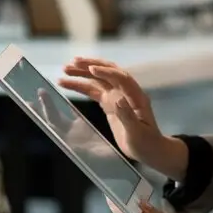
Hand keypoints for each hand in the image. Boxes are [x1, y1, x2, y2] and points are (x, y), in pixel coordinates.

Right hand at [60, 57, 187, 178]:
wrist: (148, 149)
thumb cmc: (146, 142)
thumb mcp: (138, 132)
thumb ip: (128, 116)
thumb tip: (118, 99)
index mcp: (136, 96)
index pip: (122, 78)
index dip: (107, 72)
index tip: (91, 70)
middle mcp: (126, 92)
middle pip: (108, 73)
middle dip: (90, 65)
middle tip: (72, 62)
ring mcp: (117, 96)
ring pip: (97, 80)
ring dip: (81, 73)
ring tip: (64, 70)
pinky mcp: (109, 103)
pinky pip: (93, 90)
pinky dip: (80, 86)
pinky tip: (66, 83)